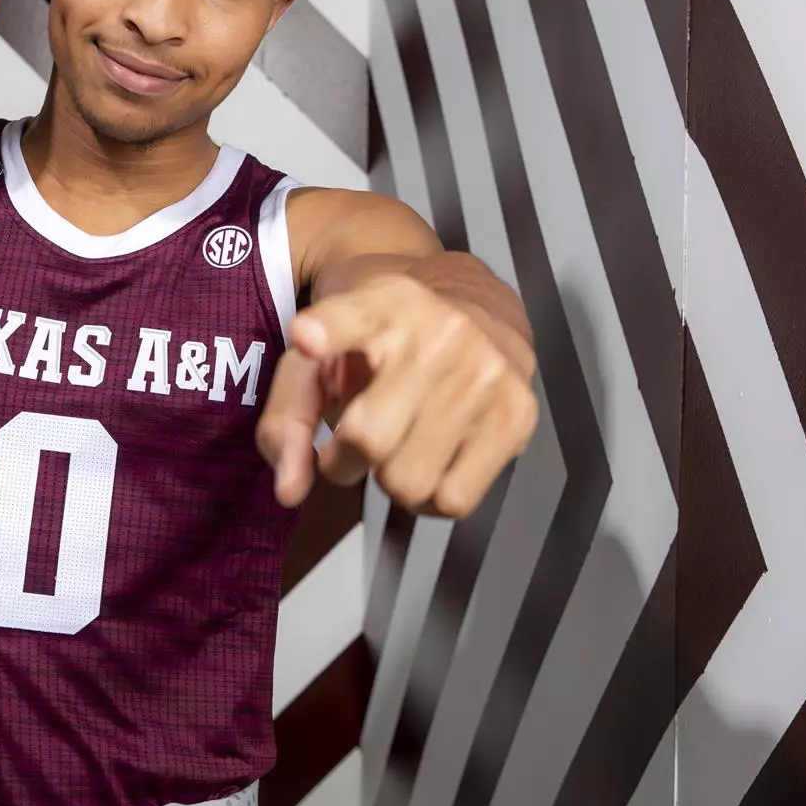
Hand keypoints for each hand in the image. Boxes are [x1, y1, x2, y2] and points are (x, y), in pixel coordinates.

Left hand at [256, 275, 537, 516]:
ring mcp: (484, 373)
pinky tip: (430, 462)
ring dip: (389, 481)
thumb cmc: (386, 347)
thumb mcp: (325, 358)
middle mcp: (439, 333)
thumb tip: (289, 489)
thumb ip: (288, 418)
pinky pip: (452, 500)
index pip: (352, 315)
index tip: (307, 336)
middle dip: (345, 460)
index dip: (328, 329)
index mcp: (384, 305)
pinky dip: (429, 499)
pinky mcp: (516, 414)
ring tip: (398, 446)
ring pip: (408, 481)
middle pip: (367, 437)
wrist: (478, 311)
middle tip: (354, 442)